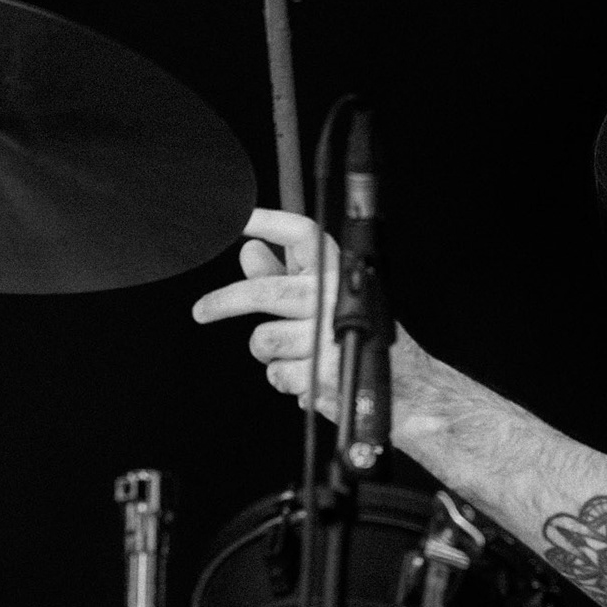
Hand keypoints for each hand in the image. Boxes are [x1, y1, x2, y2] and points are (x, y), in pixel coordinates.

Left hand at [193, 207, 418, 413]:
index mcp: (339, 272)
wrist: (404, 388)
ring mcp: (331, 334)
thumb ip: (283, 277)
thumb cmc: (363, 339)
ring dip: (269, 354)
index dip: (268, 222)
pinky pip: (277, 374)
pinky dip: (285, 380)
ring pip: (264, 341)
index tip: (239, 218)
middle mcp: (336, 296)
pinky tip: (310, 378)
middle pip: (266, 292)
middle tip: (201, 311)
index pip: (302, 235)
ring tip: (297, 356)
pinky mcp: (325, 370)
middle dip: (224, 302)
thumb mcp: (325, 301)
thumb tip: (249, 251)